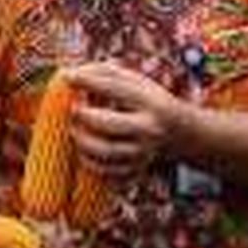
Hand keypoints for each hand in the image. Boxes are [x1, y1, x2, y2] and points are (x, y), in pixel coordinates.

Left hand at [63, 61, 183, 178]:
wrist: (180, 133)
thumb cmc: (145, 101)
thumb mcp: (134, 81)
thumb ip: (104, 73)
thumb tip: (68, 75)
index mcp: (150, 102)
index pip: (114, 88)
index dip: (87, 81)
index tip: (67, 77)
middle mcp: (149, 129)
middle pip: (108, 124)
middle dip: (83, 115)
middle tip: (73, 109)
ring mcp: (143, 153)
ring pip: (104, 152)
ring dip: (82, 141)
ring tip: (76, 131)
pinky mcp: (136, 171)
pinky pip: (106, 174)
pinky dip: (90, 163)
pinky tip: (87, 151)